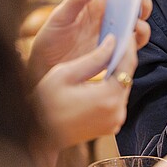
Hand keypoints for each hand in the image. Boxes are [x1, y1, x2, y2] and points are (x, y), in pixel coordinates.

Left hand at [28, 0, 153, 79]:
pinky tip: (137, 29)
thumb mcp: (60, 16)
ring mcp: (116, 31)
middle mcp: (110, 14)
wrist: (49, 66)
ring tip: (140, 5)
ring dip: (144, 9)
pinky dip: (141, 34)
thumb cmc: (51, 38)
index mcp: (96, 1)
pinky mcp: (119, 48)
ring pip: (139, 17)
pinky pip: (137, 40)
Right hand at [33, 34, 135, 150]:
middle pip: (127, 76)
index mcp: (107, 97)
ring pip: (123, 87)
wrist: (39, 135)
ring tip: (108, 55)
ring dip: (117, 72)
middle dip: (123, 57)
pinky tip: (102, 76)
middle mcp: (117, 111)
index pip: (127, 64)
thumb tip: (113, 41)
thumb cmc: (45, 103)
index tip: (126, 30)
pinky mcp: (112, 125)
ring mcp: (116, 120)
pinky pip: (118, 100)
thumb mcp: (65, 74)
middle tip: (117, 39)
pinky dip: (112, 86)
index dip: (128, 45)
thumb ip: (93, 58)